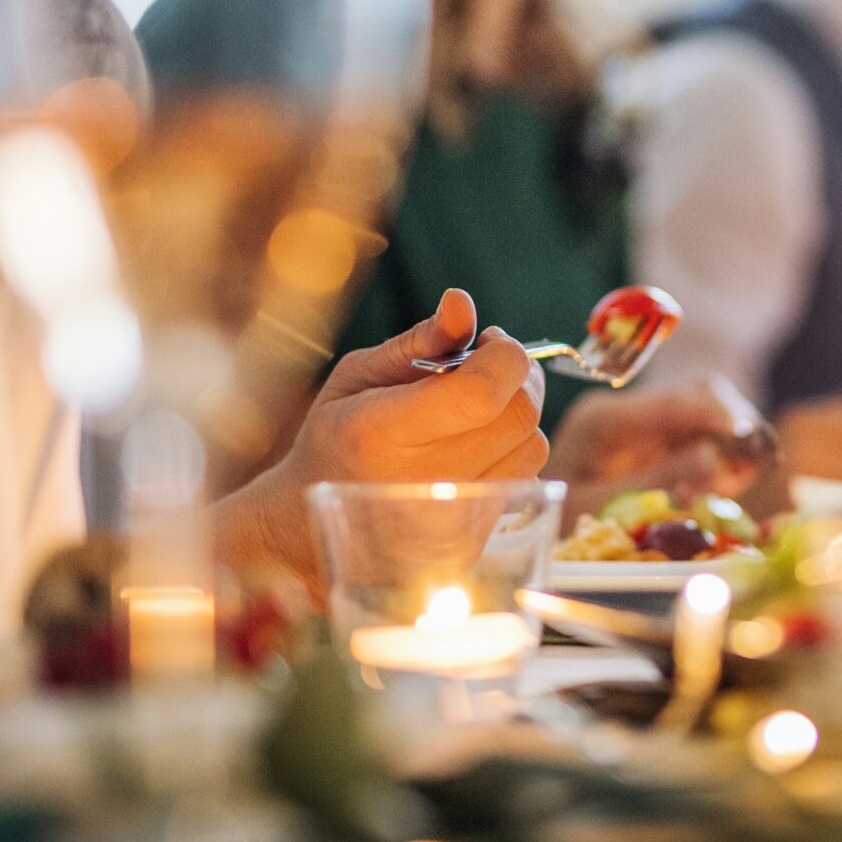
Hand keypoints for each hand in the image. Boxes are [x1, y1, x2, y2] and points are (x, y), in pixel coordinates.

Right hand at [217, 289, 546, 583]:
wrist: (309, 526)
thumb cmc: (335, 439)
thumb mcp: (358, 377)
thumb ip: (419, 341)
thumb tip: (461, 303)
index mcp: (383, 433)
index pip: (482, 392)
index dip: (504, 355)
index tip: (488, 342)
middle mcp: (423, 482)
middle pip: (520, 415)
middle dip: (518, 376)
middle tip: (487, 366)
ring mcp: (451, 518)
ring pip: (532, 446)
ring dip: (518, 413)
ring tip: (479, 406)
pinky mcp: (472, 539)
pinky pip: (525, 476)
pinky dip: (512, 448)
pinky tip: (475, 443)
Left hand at [551, 377, 774, 511]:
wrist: (528, 521)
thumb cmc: (553, 518)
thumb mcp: (599, 506)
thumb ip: (657, 480)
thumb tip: (716, 457)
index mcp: (605, 418)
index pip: (676, 401)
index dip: (721, 417)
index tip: (753, 441)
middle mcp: (628, 409)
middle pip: (701, 394)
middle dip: (733, 428)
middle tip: (746, 472)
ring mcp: (645, 422)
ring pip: (710, 412)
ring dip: (731, 444)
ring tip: (727, 485)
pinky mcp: (657, 438)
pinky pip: (703, 434)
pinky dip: (722, 456)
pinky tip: (716, 485)